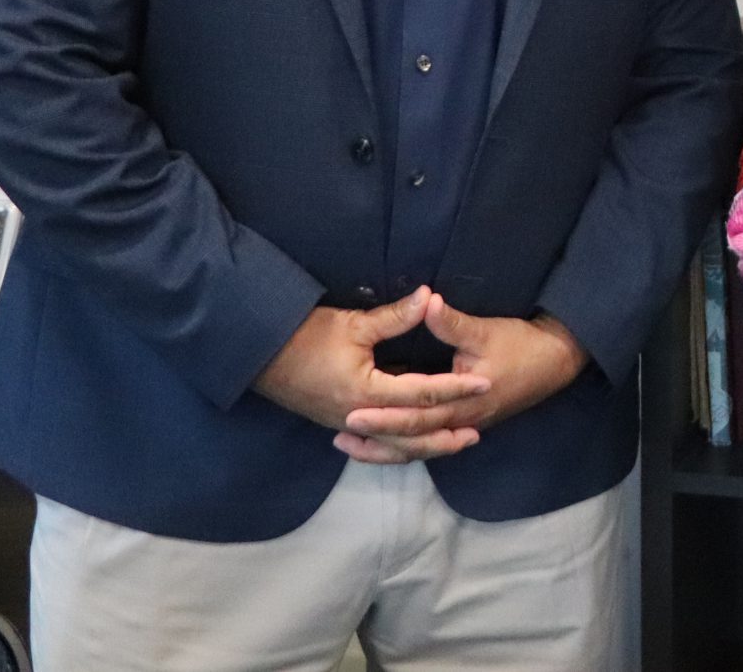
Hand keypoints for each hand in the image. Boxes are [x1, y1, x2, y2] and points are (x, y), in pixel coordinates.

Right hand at [252, 287, 488, 456]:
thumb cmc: (305, 336)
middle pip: (411, 433)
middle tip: (477, 432)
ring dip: (426, 446)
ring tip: (454, 442)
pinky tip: (414, 441)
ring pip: (394, 445)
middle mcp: (359, 416)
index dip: (456, 387)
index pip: (423, 394)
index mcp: (367, 392)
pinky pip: (377, 442)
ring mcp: (346, 424)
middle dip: (446, 432)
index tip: (485, 382)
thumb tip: (430, 296)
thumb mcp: (354, 324)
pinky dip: (399, 446)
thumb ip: (396, 316)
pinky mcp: (339, 422)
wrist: (258, 354)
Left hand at [336, 294, 587, 463]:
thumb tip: (426, 302)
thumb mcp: (486, 330)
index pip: (417, 417)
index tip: (353, 414)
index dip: (384, 417)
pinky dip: (406, 444)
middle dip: (377, 439)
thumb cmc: (521, 344)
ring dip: (387, 449)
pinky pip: (430, 441)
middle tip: (340, 436)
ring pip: (421, 447)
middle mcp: (462, 421)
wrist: (556, 361)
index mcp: (463, 401)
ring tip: (352, 448)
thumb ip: (452, 322)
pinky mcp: (468, 422)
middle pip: (413, 439)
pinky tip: (386, 441)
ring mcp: (465, 425)